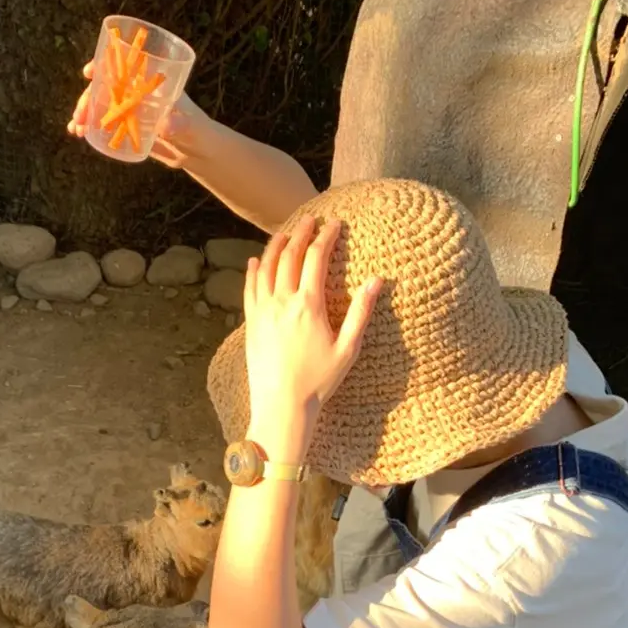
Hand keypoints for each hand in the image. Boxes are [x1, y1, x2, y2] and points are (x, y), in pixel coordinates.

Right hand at [66, 61, 206, 167]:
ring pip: (100, 104)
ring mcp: (130, 109)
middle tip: (80, 116)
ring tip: (76, 129)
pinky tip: (78, 133)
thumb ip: (179, 125)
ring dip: (85, 113)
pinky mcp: (126, 127)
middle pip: (106, 87)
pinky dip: (90, 126)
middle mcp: (137, 92)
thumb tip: (166, 127)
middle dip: (89, 98)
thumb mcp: (190, 126)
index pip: (124, 67)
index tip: (89, 72)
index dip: (104, 65)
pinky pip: (104, 122)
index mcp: (151, 82)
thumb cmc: (198, 131)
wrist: (196, 152)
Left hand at [244, 214, 381, 457]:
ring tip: (286, 233)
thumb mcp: (348, 348)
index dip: (326, 236)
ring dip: (276, 245)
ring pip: (266, 267)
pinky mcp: (251, 323)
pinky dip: (253, 270)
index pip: (316, 258)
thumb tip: (377, 280)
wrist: (281, 406)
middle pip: (289, 255)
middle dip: (302, 233)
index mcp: (309, 305)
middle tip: (311, 220)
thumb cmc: (318, 382)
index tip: (335, 224)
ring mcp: (263, 311)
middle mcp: (282, 302)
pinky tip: (256, 261)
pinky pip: (250, 288)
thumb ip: (361, 312)